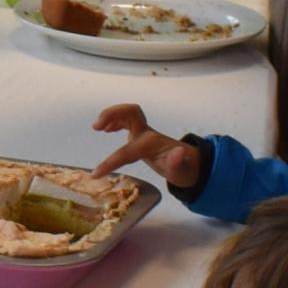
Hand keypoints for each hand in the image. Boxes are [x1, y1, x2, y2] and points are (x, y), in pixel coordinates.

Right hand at [91, 104, 205, 193]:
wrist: (191, 164)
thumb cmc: (184, 170)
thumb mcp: (182, 172)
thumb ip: (178, 163)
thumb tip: (179, 152)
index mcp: (152, 144)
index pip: (127, 151)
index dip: (110, 162)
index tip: (95, 174)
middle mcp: (147, 134)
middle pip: (131, 113)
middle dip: (112, 114)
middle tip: (96, 127)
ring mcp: (144, 133)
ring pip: (127, 113)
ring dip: (111, 115)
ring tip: (97, 127)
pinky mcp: (141, 134)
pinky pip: (126, 120)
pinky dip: (115, 120)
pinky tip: (107, 129)